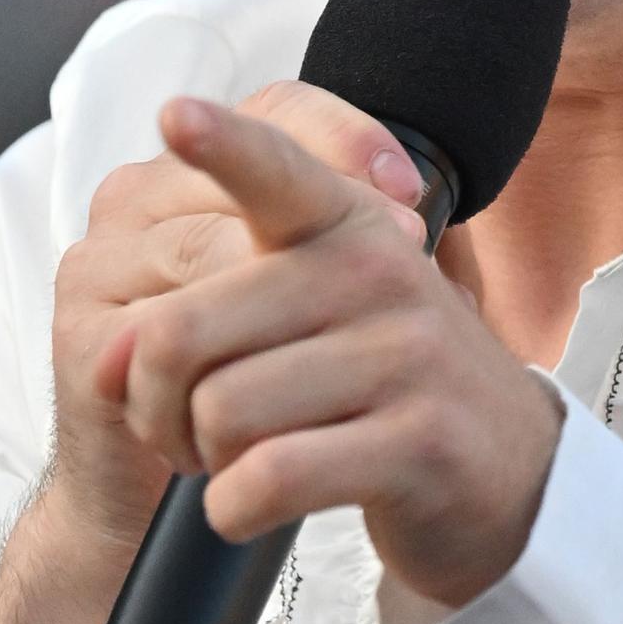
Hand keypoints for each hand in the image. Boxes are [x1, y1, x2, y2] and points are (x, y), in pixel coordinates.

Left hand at [0, 81, 434, 623]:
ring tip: (234, 462)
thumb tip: (114, 355)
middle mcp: (379, 274)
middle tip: (184, 430)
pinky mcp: (419, 445)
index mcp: (347, 225)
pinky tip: (251, 505)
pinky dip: (233, 507)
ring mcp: (408, 357)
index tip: (175, 115)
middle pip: (183, 333)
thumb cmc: (383, 389)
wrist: (508, 476)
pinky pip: (270, 475)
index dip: (222, 145)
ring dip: (202, 459)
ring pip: (221, 410)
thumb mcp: (325, 308)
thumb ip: (221, 303)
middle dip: (157, 402)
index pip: (276, 172)